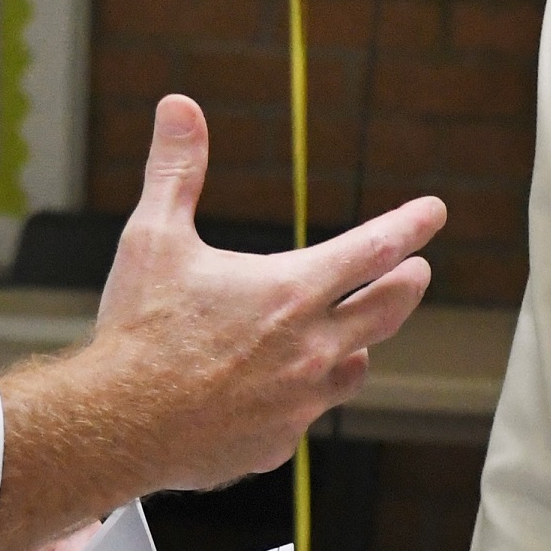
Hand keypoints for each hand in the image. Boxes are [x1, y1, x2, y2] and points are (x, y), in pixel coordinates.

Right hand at [90, 95, 441, 491]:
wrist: (116, 425)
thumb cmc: (137, 332)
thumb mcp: (153, 237)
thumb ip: (176, 170)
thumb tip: (179, 108)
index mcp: (290, 290)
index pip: (374, 248)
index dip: (409, 225)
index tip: (433, 213)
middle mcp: (310, 346)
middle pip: (387, 309)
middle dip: (407, 284)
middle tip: (417, 271)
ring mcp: (300, 400)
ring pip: (355, 367)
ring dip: (360, 343)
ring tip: (358, 337)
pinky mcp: (280, 442)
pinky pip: (309, 414)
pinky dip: (305, 396)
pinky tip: (285, 392)